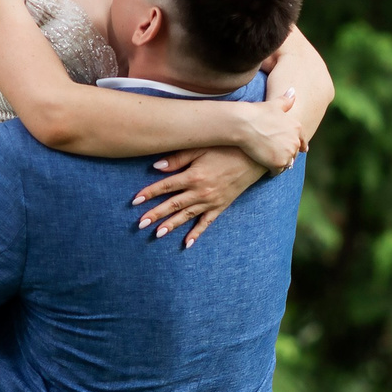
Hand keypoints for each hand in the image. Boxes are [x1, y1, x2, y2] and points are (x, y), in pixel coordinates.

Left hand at [132, 148, 267, 246]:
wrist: (257, 156)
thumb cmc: (227, 147)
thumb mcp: (201, 148)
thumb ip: (178, 158)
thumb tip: (156, 167)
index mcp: (194, 176)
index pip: (166, 186)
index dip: (149, 193)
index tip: (134, 201)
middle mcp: (201, 192)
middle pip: (173, 204)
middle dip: (155, 214)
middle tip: (140, 224)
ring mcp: (212, 201)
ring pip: (187, 216)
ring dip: (171, 225)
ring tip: (157, 234)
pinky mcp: (222, 206)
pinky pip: (207, 222)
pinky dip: (196, 233)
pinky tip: (186, 244)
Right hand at [236, 91, 304, 172]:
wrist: (245, 124)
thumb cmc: (257, 112)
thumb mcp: (274, 104)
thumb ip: (285, 100)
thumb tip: (293, 91)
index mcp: (297, 127)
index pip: (302, 141)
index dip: (300, 146)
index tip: (301, 150)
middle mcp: (295, 141)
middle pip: (294, 153)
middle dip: (287, 154)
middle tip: (277, 155)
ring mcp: (288, 153)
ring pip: (287, 163)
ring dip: (281, 163)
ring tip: (271, 162)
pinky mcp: (278, 163)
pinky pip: (278, 171)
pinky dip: (273, 171)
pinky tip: (266, 168)